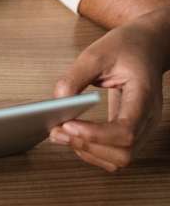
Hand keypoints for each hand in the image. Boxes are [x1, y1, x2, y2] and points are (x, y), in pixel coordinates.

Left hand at [49, 6, 169, 171]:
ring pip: (119, 159)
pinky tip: (74, 137)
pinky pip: (115, 155)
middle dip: (86, 146)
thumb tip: (58, 102)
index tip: (68, 124)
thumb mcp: (95, 54)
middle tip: (57, 130)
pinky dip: (92, 152)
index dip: (95, 135)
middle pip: (124, 152)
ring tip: (61, 134)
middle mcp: (148, 118)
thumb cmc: (125, 48)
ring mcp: (143, 127)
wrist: (146, 46)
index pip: (126, 130)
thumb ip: (74, 78)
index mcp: (143, 96)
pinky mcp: (132, 131)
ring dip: (87, 152)